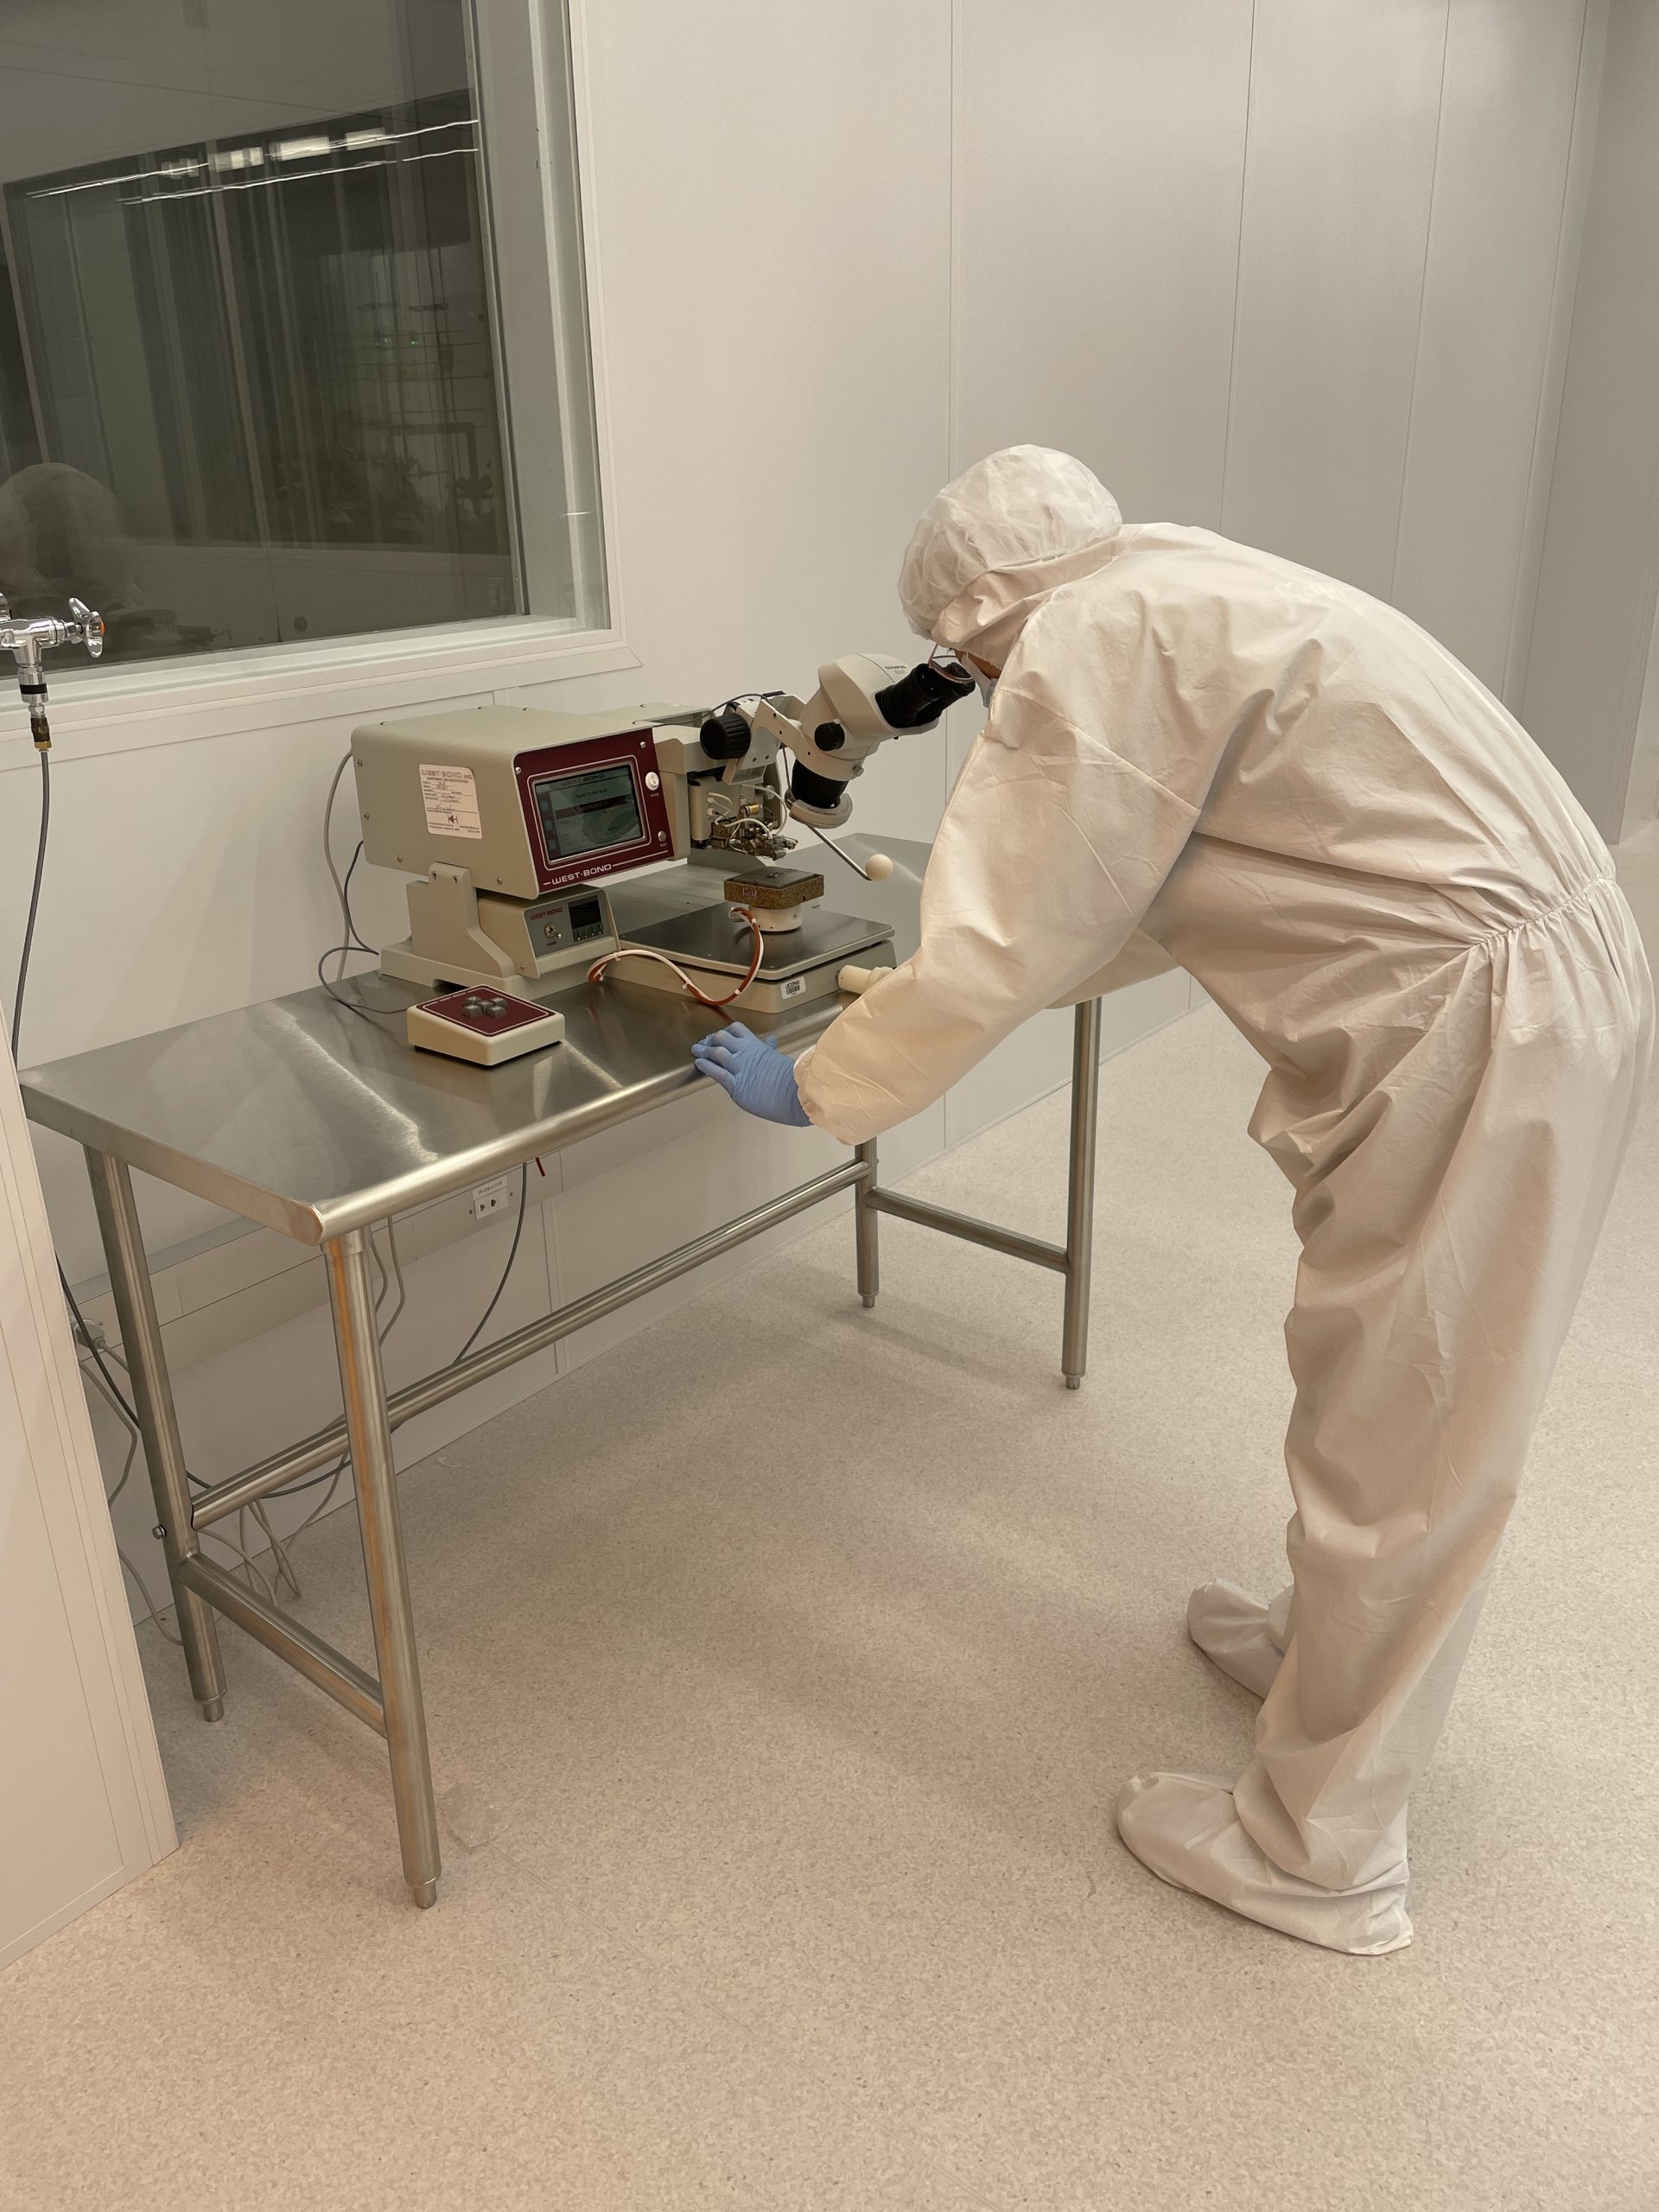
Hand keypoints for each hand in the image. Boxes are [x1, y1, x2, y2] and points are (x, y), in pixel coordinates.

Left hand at [691, 1022, 812, 1125]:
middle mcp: (746, 1054)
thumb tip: (771, 1041)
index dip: (725, 1032)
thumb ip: (769, 1050)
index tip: (719, 1036)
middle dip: (710, 1040)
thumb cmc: (791, 1080)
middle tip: (704, 1044)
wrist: (795, 1095)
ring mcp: (740, 1068)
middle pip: (721, 1037)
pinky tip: (700, 1064)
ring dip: (704, 1051)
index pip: (736, 1030)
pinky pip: (716, 1072)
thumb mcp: (779, 1058)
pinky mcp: (736, 1085)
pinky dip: (706, 1066)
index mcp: (757, 1046)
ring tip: (697, 1051)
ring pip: (716, 1052)